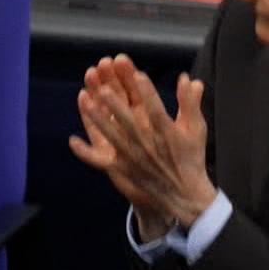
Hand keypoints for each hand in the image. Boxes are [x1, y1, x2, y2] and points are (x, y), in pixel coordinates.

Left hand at [68, 55, 215, 229]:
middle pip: (129, 121)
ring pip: (113, 136)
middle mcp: (148, 144)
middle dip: (116, 104)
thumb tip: (187, 78)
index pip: (157, 110)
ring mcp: (133, 157)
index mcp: (166, 132)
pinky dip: (86, 153)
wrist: (184, 194)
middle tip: (104, 87)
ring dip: (99, 120)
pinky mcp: (122, 168)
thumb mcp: (196, 129)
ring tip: (87, 102)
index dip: (148, 93)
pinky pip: (101, 161)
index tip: (140, 75)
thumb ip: (190, 103)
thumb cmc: (190, 156)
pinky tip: (72, 140)